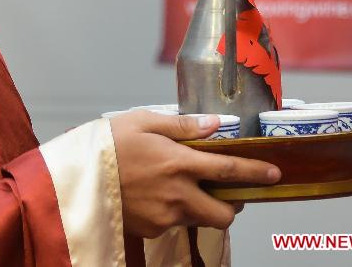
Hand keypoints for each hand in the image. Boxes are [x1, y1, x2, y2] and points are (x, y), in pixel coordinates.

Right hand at [109, 110, 280, 237]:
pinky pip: (175, 224)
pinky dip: (177, 212)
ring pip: (200, 220)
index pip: (228, 170)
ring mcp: (164, 217)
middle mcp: (176, 195)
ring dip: (204, 207)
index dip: (254, 172)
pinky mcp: (150, 230)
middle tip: (226, 188)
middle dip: (232, 204)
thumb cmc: (109, 142)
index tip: (274, 173)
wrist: (77, 177)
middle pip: (223, 213)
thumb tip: (215, 123)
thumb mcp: (144, 121)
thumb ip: (182, 125)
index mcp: (177, 163)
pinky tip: (160, 194)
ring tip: (187, 186)